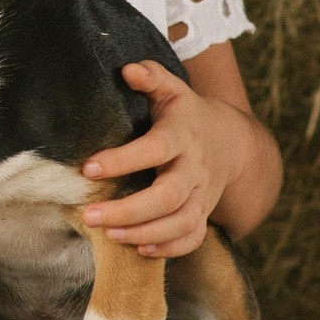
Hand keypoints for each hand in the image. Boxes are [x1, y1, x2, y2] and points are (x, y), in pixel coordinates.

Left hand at [79, 60, 258, 257]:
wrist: (231, 142)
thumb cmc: (186, 114)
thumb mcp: (172, 89)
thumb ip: (150, 76)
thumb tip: (127, 70)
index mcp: (183, 136)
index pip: (154, 150)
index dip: (122, 160)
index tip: (88, 168)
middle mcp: (194, 169)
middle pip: (168, 197)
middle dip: (129, 210)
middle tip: (90, 216)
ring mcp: (202, 195)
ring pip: (180, 223)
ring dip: (145, 233)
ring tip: (108, 235)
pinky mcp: (204, 214)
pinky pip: (192, 239)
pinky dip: (169, 249)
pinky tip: (138, 249)